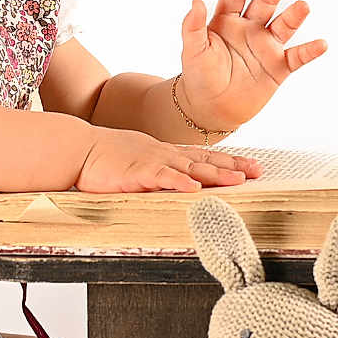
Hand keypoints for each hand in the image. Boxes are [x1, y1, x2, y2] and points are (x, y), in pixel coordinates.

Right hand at [75, 126, 263, 194]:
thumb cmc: (106, 159)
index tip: (252, 166)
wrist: (79, 149)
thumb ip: (160, 174)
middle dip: (233, 166)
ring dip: (216, 174)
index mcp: (166, 154)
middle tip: (258, 171)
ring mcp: (153, 162)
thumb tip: (180, 186)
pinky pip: (161, 178)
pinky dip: (178, 183)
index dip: (229, 161)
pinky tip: (194, 189)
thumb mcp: (140, 164)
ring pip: (190, 168)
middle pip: (206, 160)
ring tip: (238, 180)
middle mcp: (165, 155)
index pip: (204, 156)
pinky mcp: (137, 172)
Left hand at [179, 0, 327, 130]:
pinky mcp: (278, 67)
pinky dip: (309, 51)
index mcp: (227, 21)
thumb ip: (193, 26)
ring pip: (283, 26)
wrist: (211, 109)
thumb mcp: (192, 50)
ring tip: (303, 5)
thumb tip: (196, 1)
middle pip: (265, 3)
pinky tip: (321, 44)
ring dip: (293, 16)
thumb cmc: (199, 76)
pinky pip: (297, 57)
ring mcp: (265, 47)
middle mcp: (250, 29)